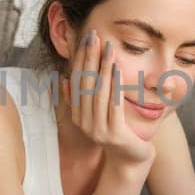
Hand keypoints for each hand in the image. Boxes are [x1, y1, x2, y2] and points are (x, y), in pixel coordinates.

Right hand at [59, 29, 155, 168]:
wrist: (131, 158)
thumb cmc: (117, 131)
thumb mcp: (97, 113)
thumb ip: (83, 99)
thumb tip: (64, 79)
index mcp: (78, 115)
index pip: (76, 80)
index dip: (80, 59)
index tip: (85, 38)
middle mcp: (84, 122)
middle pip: (85, 83)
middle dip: (89, 58)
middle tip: (94, 36)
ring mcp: (98, 129)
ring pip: (98, 92)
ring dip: (102, 67)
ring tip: (108, 47)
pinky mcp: (114, 134)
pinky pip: (113, 104)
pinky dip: (114, 85)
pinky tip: (117, 69)